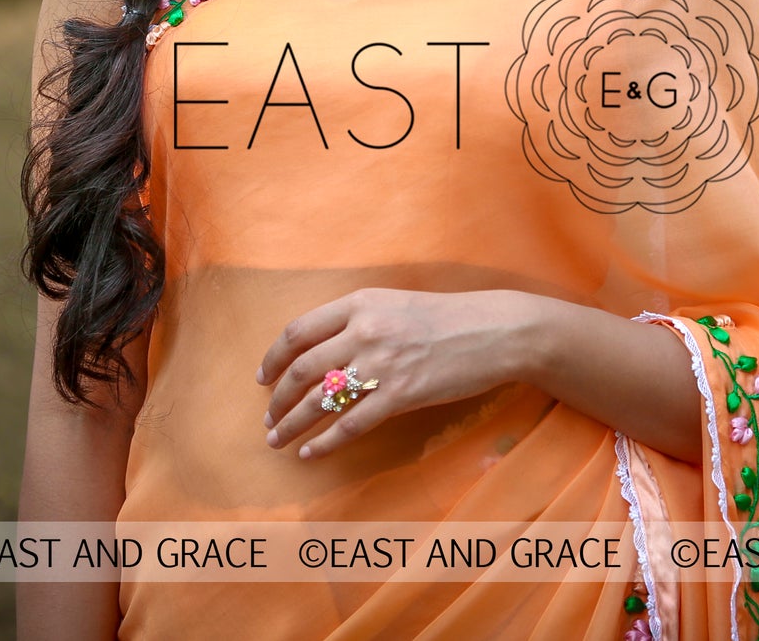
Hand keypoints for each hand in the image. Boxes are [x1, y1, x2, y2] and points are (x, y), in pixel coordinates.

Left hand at [256, 287, 537, 459]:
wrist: (495, 330)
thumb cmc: (446, 318)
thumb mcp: (396, 304)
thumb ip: (358, 319)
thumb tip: (320, 350)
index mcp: (361, 303)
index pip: (299, 332)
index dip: (273, 358)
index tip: (263, 378)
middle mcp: (365, 330)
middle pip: (303, 369)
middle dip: (278, 399)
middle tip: (269, 418)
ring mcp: (383, 364)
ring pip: (320, 400)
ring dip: (293, 424)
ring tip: (278, 440)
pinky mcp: (401, 394)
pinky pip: (350, 425)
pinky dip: (325, 443)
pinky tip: (311, 453)